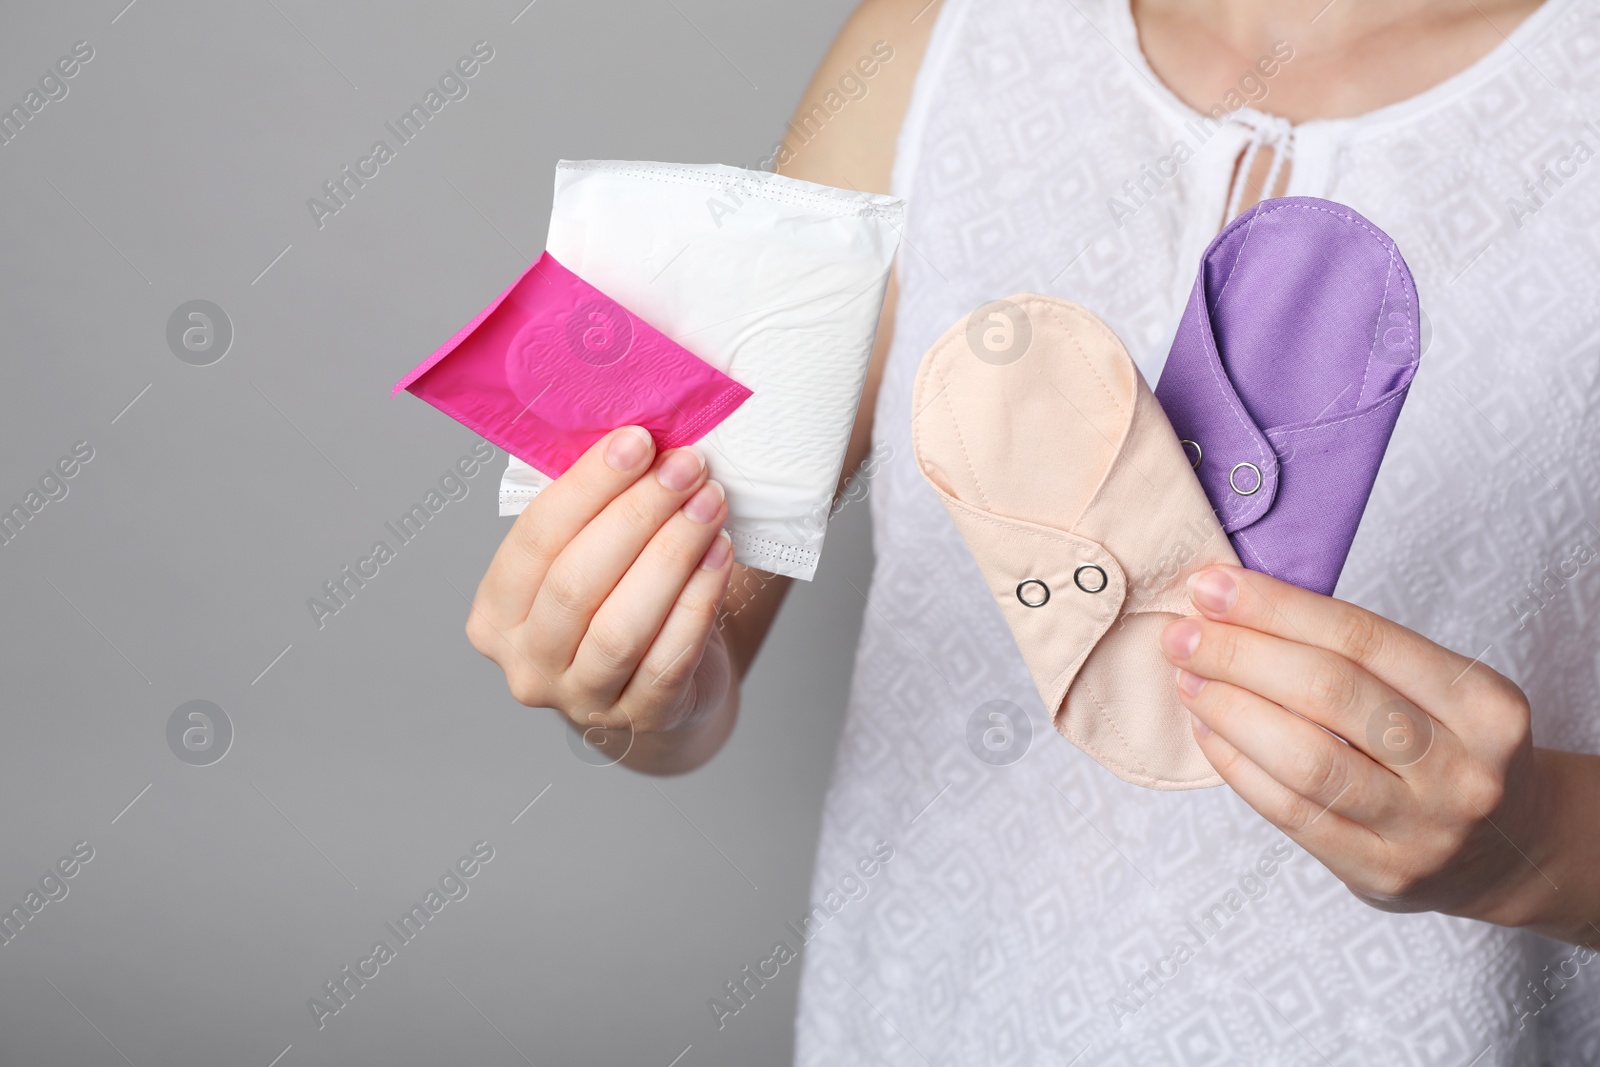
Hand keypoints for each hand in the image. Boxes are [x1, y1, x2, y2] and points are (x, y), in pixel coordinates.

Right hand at [466, 426, 735, 757]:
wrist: (653, 688)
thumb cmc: (615, 602)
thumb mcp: (586, 556)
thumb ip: (591, 508)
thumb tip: (634, 434)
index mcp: (495, 612)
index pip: (535, 540)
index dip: (588, 486)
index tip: (638, 440)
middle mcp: (526, 663)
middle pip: (576, 583)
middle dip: (637, 514)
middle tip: (686, 466)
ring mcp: (581, 700)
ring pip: (620, 626)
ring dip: (672, 554)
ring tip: (710, 503)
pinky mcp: (641, 719)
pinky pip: (669, 657)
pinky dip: (698, 600)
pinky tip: (720, 554)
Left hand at [1158, 565, 1562, 928]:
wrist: (1509, 849)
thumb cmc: (1449, 747)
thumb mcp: (1438, 689)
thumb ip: (1355, 652)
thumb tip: (1235, 606)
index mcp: (1483, 702)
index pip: (1361, 637)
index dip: (1276, 607)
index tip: (1211, 586)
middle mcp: (1461, 767)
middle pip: (1329, 693)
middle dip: (1241, 655)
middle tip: (1183, 634)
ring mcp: (1423, 827)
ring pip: (1305, 758)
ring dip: (1230, 709)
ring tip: (1187, 678)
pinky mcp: (1380, 872)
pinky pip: (1291, 811)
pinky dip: (1237, 765)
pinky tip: (1208, 730)